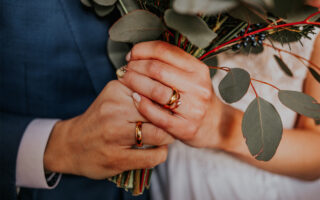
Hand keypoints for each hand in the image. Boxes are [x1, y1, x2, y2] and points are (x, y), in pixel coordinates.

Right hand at [43, 80, 173, 179]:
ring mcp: (114, 135)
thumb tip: (172, 93)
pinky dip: (161, 154)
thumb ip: (139, 90)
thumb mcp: (114, 96)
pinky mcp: (116, 158)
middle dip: (172, 119)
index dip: (170, 99)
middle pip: (160, 111)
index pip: (155, 89)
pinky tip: (157, 150)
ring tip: (166, 136)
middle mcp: (114, 110)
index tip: (174, 105)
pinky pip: (153, 156)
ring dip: (169, 137)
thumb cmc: (100, 119)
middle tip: (175, 122)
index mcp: (116, 90)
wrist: (70, 145)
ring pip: (159, 134)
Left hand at [118, 41, 221, 147]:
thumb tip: (139, 53)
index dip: (142, 49)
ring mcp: (193, 108)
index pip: (164, 50)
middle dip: (135, 67)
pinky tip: (135, 98)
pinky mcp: (185, 128)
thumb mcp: (192, 76)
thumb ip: (171, 64)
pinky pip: (157, 114)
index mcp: (198, 69)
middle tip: (125, 70)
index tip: (131, 55)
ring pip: (155, 90)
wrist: (216, 125)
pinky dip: (142, 105)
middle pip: (157, 69)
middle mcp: (198, 86)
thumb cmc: (196, 98)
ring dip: (134, 83)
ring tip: (126, 81)